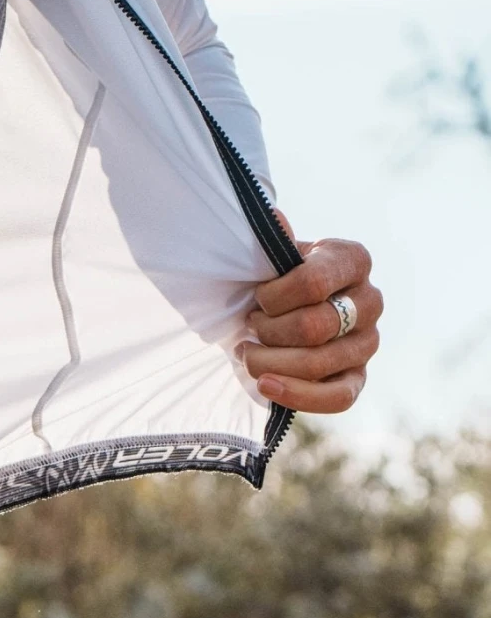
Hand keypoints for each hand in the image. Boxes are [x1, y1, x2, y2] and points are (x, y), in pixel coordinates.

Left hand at [243, 220, 380, 412]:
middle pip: (316, 327)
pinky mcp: (358, 376)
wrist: (282, 304)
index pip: (314, 282)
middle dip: (270, 330)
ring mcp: (369, 342)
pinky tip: (265, 385)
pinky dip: (298, 395)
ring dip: (272, 362)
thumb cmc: (276, 273)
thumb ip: (274, 239)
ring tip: (245, 353)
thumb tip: (275, 218)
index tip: (256, 296)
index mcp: (352, 259)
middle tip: (248, 323)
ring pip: (320, 363)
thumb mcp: (274, 251)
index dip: (276, 296)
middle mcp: (370, 300)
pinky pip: (339, 398)